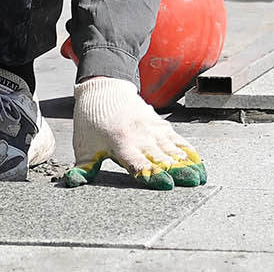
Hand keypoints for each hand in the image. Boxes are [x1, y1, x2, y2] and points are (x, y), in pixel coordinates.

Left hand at [60, 77, 205, 189]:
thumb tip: (72, 183)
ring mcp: (152, 129)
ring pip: (173, 149)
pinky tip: (199, 162)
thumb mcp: (84, 145)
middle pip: (161, 157)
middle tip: (192, 184)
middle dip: (177, 171)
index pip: (139, 162)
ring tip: (200, 177)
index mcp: (121, 143)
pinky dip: (188, 151)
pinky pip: (177, 139)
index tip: (166, 184)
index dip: (152, 174)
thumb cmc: (92, 119)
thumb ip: (83, 168)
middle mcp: (140, 136)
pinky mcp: (160, 124)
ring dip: (188, 163)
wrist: (104, 88)